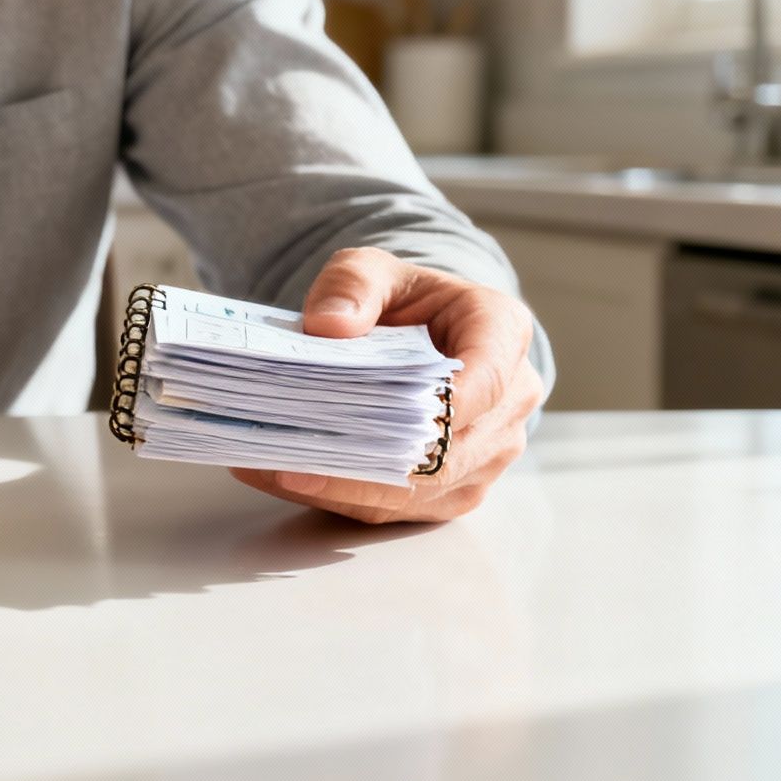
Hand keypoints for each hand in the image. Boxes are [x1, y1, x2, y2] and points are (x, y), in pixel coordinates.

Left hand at [230, 247, 541, 523]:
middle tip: (288, 452)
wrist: (418, 333)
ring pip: (417, 492)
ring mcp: (487, 454)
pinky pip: (400, 509)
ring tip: (272, 467)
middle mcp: (509, 403)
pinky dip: (339, 496)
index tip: (378, 424)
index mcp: (502, 334)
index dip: (435, 410)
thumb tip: (328, 325)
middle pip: (444, 454)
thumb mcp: (371, 270)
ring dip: (343, 486)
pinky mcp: (455, 488)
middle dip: (365, 459)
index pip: (483, 381)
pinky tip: (283, 476)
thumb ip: (352, 285)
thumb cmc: (402, 299)